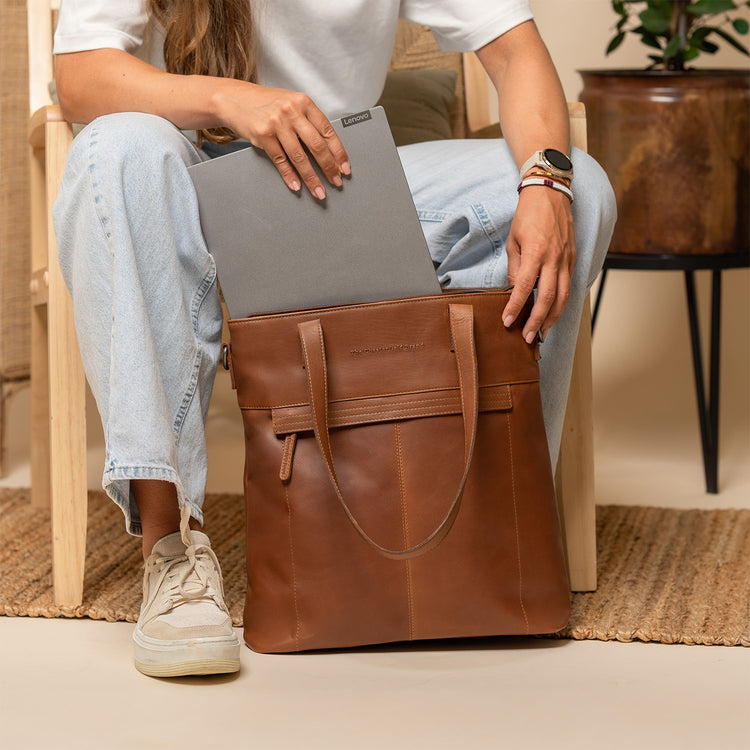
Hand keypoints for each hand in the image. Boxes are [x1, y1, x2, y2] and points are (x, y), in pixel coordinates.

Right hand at [216, 82, 350, 198]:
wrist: (235, 100)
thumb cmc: (266, 104)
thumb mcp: (291, 105)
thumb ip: (308, 121)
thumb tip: (328, 149)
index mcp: (304, 102)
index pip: (328, 131)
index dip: (339, 152)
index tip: (344, 168)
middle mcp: (292, 111)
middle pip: (317, 146)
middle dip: (329, 167)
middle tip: (335, 182)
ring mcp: (277, 123)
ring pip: (300, 157)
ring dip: (311, 178)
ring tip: (318, 191)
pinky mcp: (263, 135)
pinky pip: (281, 161)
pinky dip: (290, 176)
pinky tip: (297, 185)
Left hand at [502, 186, 575, 343]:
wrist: (551, 193)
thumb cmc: (528, 215)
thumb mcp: (513, 241)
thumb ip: (514, 268)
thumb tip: (515, 290)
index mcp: (535, 252)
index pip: (524, 287)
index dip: (515, 307)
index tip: (507, 321)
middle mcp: (554, 258)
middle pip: (548, 298)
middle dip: (537, 320)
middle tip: (529, 337)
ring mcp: (566, 259)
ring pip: (563, 296)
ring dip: (553, 317)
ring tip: (542, 332)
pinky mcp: (573, 259)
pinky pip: (569, 286)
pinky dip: (561, 302)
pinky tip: (553, 313)